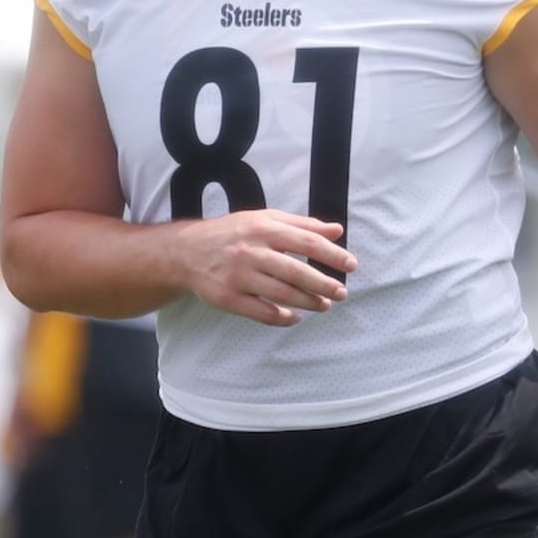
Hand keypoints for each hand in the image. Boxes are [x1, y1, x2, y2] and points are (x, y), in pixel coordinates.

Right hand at [170, 210, 356, 325]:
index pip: (306, 242)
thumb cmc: (232, 233)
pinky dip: (281, 317)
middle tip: (342, 292)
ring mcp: (239, 277)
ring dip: (308, 302)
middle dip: (323, 284)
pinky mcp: (228, 298)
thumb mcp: (264, 219)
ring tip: (325, 305)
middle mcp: (251, 251)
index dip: (331, 254)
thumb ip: (302, 225)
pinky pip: (261, 312)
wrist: (186, 252)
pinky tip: (295, 317)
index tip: (351, 264)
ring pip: (281, 294)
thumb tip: (337, 230)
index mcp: (263, 228)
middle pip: (296, 271)